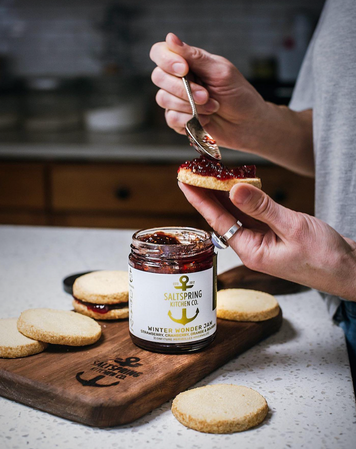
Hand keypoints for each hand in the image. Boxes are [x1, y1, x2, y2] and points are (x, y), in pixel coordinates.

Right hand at [150, 33, 267, 150]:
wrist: (247, 124)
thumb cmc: (238, 95)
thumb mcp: (220, 71)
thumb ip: (195, 57)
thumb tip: (170, 37)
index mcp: (187, 63)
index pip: (160, 53)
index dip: (166, 60)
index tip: (184, 69)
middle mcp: (178, 80)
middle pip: (158, 77)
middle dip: (183, 89)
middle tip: (206, 95)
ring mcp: (176, 101)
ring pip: (163, 99)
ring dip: (190, 106)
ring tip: (212, 108)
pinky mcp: (179, 120)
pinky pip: (171, 118)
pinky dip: (189, 120)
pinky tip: (205, 120)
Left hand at [179, 182, 355, 301]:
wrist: (348, 270)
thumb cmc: (325, 257)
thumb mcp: (293, 228)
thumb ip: (263, 208)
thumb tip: (234, 190)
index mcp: (251, 251)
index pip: (217, 221)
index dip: (199, 199)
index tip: (184, 180)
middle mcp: (252, 246)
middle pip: (222, 217)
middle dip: (206, 194)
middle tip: (192, 171)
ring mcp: (262, 241)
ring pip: (236, 214)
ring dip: (223, 194)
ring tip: (208, 174)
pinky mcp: (273, 235)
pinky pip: (252, 214)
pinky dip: (243, 199)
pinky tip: (236, 186)